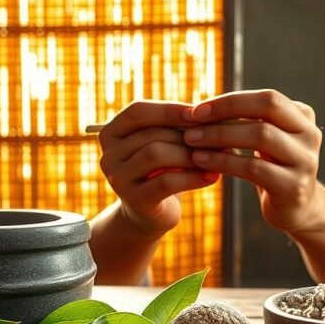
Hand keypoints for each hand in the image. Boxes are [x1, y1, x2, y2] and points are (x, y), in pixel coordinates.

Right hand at [97, 100, 219, 236]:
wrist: (150, 214)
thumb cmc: (161, 171)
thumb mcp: (165, 144)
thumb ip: (178, 127)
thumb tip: (214, 116)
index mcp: (111, 133)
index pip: (137, 111)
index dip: (169, 110)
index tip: (199, 113)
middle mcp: (108, 155)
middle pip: (150, 134)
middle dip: (186, 135)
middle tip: (216, 139)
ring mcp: (118, 179)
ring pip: (156, 154)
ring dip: (190, 154)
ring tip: (215, 157)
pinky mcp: (134, 200)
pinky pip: (166, 181)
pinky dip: (192, 177)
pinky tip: (213, 176)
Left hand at [182, 89, 324, 233]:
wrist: (299, 210)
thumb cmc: (273, 169)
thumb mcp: (266, 141)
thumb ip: (247, 121)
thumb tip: (201, 108)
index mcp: (303, 117)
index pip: (267, 97)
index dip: (231, 101)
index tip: (198, 109)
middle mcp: (310, 135)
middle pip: (267, 109)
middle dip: (225, 113)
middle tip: (191, 122)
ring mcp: (305, 161)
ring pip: (260, 136)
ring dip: (220, 136)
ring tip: (191, 141)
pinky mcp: (293, 187)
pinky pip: (253, 168)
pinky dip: (224, 161)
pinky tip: (201, 161)